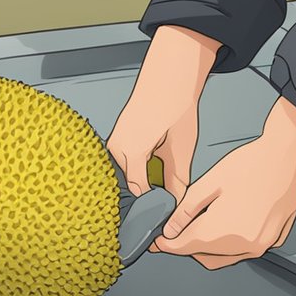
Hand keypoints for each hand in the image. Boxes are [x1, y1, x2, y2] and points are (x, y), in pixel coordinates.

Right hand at [107, 25, 217, 200]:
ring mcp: (114, 143)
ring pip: (127, 173)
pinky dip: (137, 169)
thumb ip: (175, 179)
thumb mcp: (181, 150)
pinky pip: (125, 162)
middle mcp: (117, 148)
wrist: (168, 80)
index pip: (141, 191)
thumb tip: (175, 201)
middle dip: (147, 194)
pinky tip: (151, 169)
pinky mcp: (117, 138)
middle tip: (163, 206)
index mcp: (132, 152)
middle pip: (132, 184)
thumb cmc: (176, 110)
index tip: (165, 215)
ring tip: (158, 188)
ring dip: (141, 181)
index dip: (154, 204)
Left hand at [151, 97, 295, 268]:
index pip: (184, 247)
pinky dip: (231, 242)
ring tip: (204, 222)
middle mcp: (242, 246)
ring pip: (225, 257)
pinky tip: (230, 220)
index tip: (158, 240)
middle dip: (188, 245)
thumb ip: (185, 211)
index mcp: (221, 231)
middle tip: (178, 228)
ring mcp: (260, 245)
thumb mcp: (208, 183)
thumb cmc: (251, 164)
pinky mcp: (272, 240)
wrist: (287, 156)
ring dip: (210, 246)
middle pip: (204, 256)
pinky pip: (244, 249)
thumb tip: (171, 229)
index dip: (167, 244)